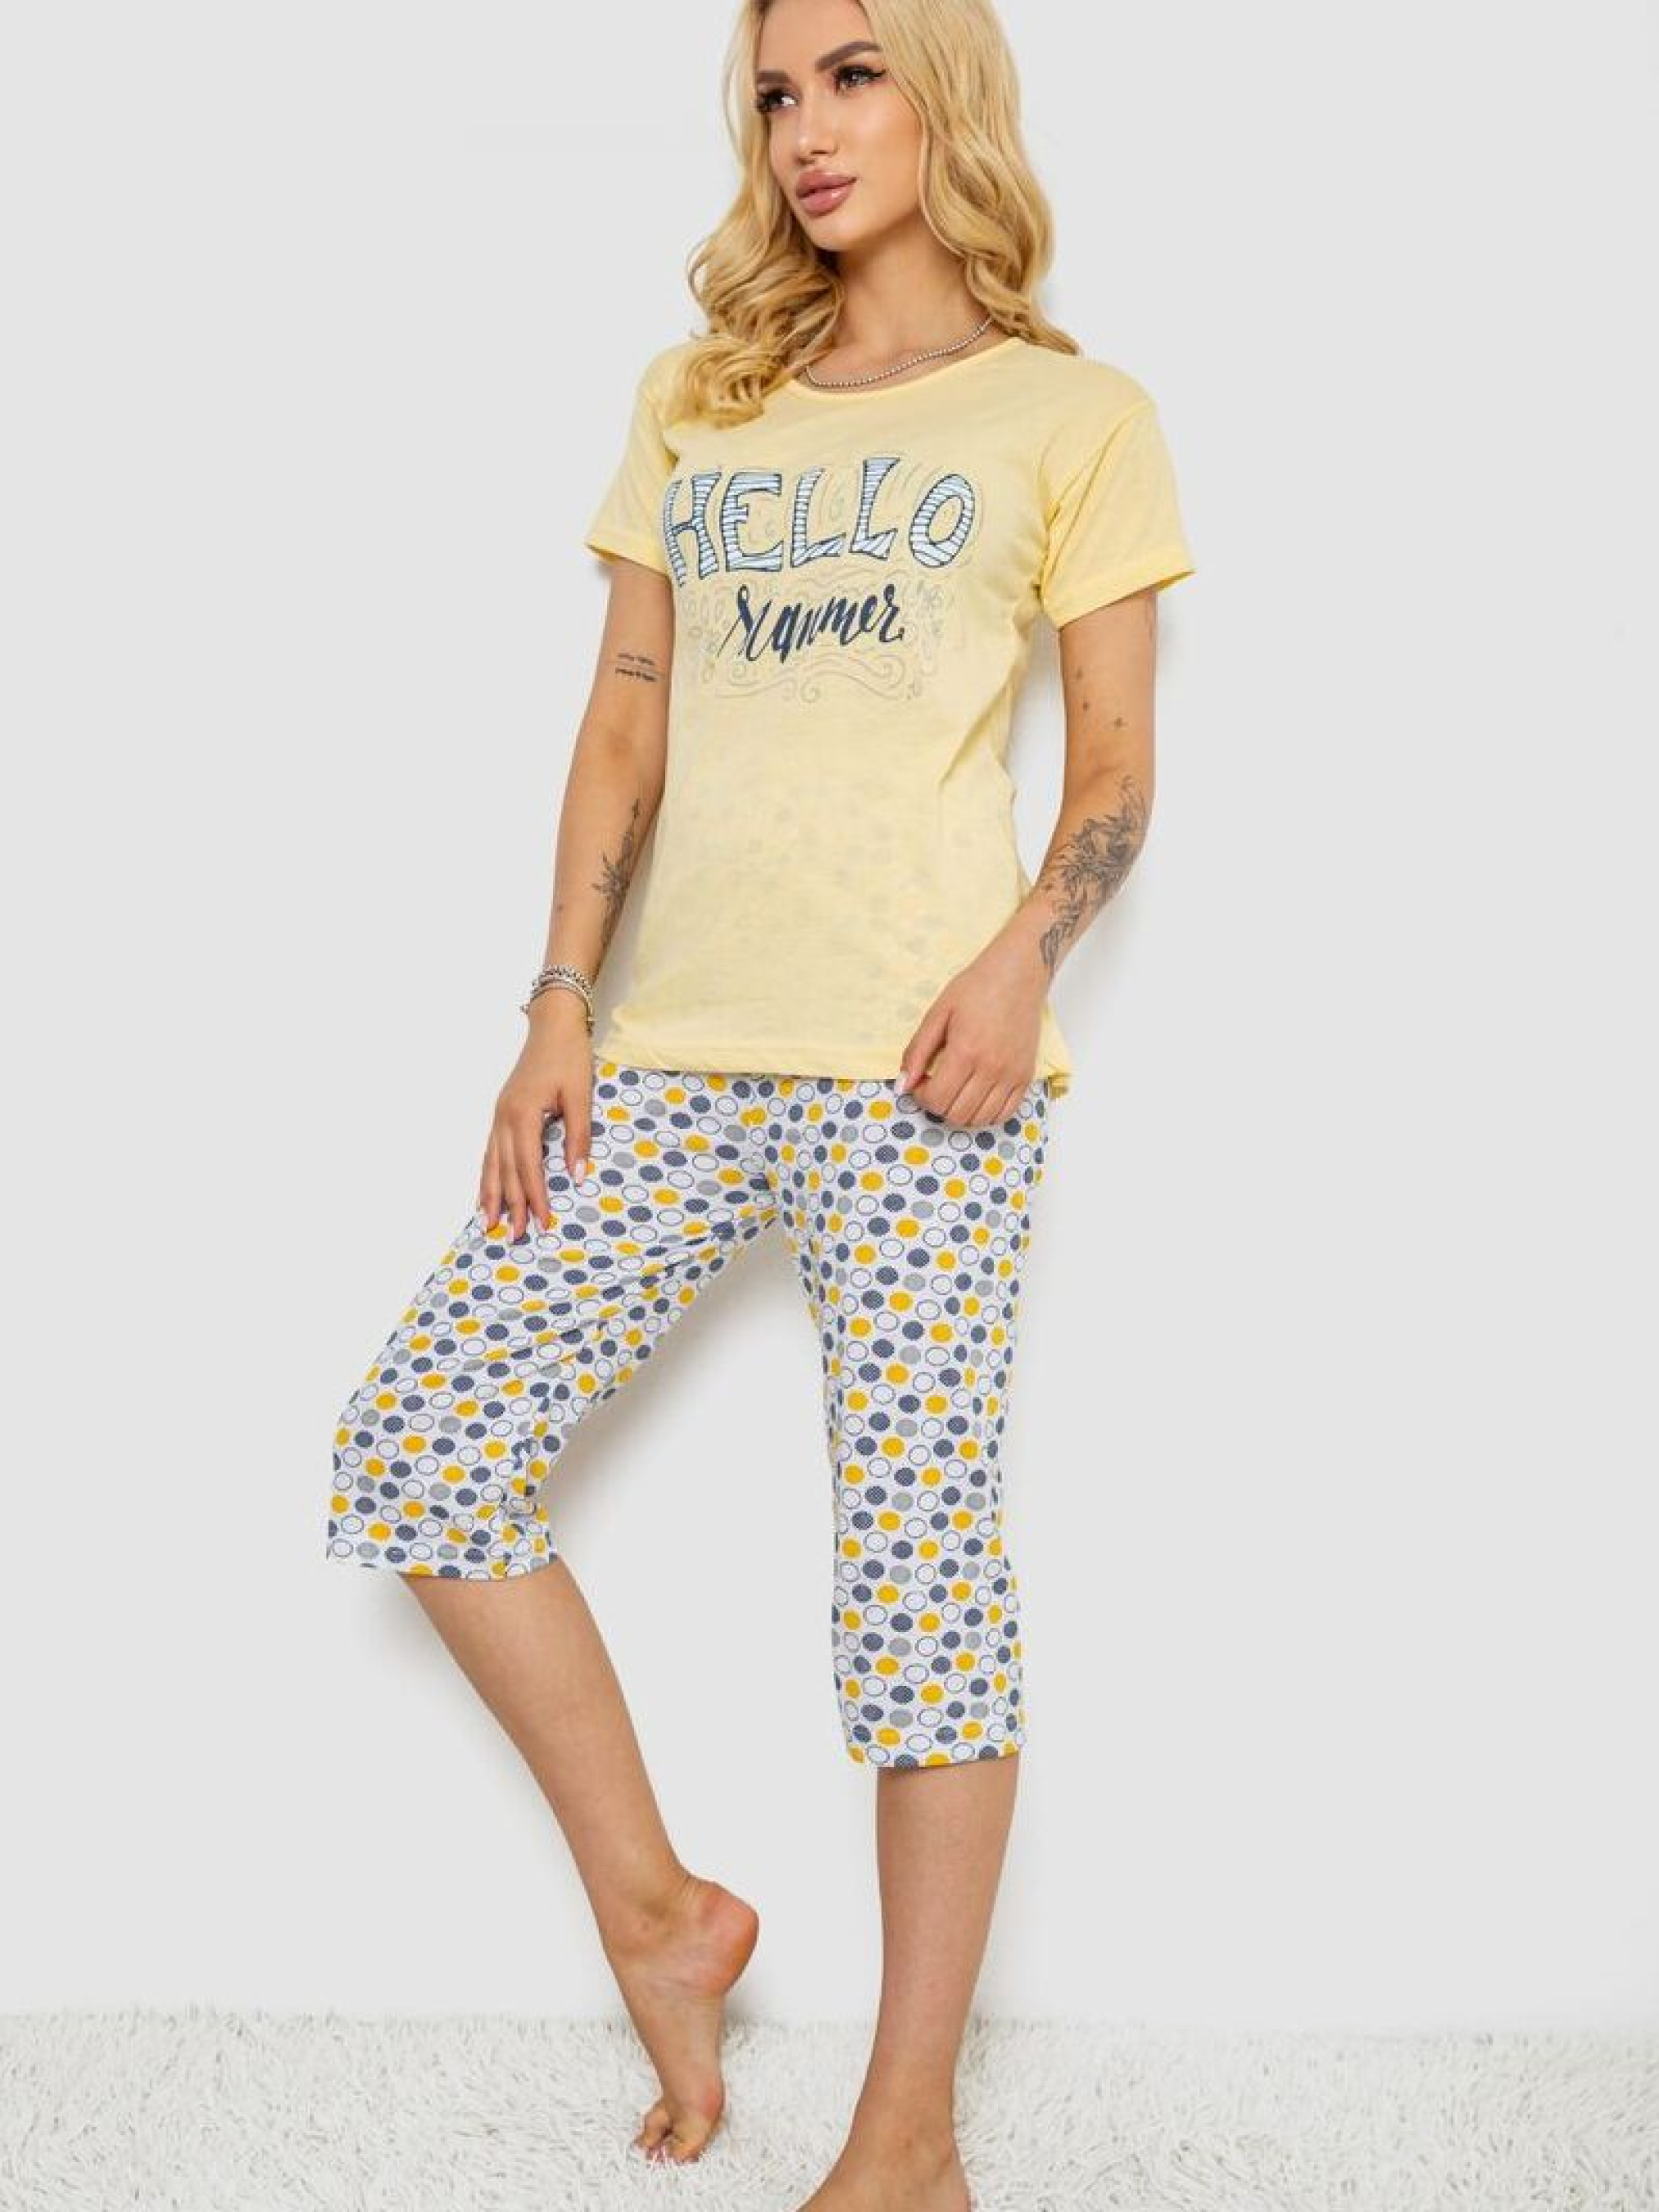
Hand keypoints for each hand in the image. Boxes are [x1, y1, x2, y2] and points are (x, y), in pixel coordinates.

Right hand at [478, 991, 593, 1238]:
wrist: (551, 1025)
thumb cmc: (569, 1057)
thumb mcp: (581, 1096)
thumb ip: (579, 1137)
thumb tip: (577, 1176)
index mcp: (523, 1114)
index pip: (528, 1167)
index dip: (536, 1197)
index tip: (544, 1223)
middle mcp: (504, 1118)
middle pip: (506, 1171)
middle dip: (511, 1206)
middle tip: (515, 1237)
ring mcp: (498, 1115)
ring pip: (491, 1163)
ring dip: (491, 1196)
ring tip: (490, 1225)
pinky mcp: (501, 1112)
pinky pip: (489, 1151)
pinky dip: (486, 1175)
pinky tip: (485, 1192)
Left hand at [897, 935, 1044, 1126]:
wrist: (1018, 975)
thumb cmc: (976, 988)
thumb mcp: (938, 1013)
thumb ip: (917, 1051)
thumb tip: (902, 1085)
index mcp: (966, 1051)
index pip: (937, 1099)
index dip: (920, 1096)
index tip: (920, 1081)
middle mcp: (992, 1068)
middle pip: (956, 1114)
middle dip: (938, 1105)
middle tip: (935, 1085)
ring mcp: (1012, 1075)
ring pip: (980, 1119)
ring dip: (960, 1112)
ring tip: (955, 1090)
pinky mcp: (1027, 1076)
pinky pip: (1005, 1114)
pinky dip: (986, 1113)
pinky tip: (976, 1095)